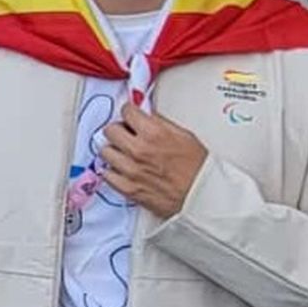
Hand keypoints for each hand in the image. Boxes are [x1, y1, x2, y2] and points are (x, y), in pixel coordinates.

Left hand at [99, 101, 207, 218]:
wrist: (202, 195)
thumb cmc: (198, 168)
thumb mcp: (184, 135)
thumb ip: (159, 123)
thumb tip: (145, 115)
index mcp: (154, 133)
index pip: (126, 111)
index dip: (130, 113)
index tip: (131, 116)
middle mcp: (139, 150)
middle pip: (110, 130)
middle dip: (119, 130)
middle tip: (127, 135)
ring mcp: (131, 170)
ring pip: (105, 151)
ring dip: (114, 150)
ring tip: (125, 153)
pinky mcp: (127, 188)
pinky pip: (107, 174)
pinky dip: (114, 171)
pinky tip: (124, 170)